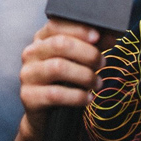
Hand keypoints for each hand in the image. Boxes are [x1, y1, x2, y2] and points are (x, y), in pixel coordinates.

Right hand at [18, 19, 105, 140]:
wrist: (46, 115)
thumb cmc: (64, 82)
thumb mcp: (78, 61)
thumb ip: (93, 46)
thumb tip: (112, 34)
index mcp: (41, 39)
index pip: (56, 25)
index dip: (78, 29)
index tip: (98, 36)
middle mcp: (31, 53)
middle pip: (60, 44)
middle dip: (87, 53)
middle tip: (103, 63)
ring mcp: (28, 74)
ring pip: (58, 67)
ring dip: (85, 75)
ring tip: (98, 83)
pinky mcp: (28, 96)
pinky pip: (55, 94)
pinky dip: (76, 96)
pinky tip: (88, 98)